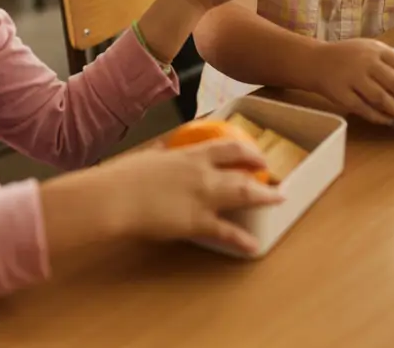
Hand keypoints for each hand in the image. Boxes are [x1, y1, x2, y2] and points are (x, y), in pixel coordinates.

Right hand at [46, 139, 283, 255]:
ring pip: (242, 195)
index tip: (256, 155)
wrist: (115, 197)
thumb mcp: (147, 156)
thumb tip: (163, 149)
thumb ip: (161, 153)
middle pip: (241, 170)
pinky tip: (254, 245)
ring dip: (263, 198)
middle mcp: (202, 173)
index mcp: (188, 155)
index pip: (226, 148)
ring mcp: (202, 197)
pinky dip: (242, 239)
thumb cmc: (125, 175)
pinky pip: (225, 231)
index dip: (247, 150)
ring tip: (278, 200)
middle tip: (274, 179)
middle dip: (262, 174)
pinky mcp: (197, 222)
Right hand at [311, 39, 393, 123]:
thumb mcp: (370, 50)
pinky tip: (387, 119)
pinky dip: (379, 117)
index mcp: (377, 49)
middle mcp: (365, 61)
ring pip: (382, 99)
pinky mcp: (341, 93)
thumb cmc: (348, 57)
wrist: (315, 61)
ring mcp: (352, 77)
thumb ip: (391, 64)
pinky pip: (365, 109)